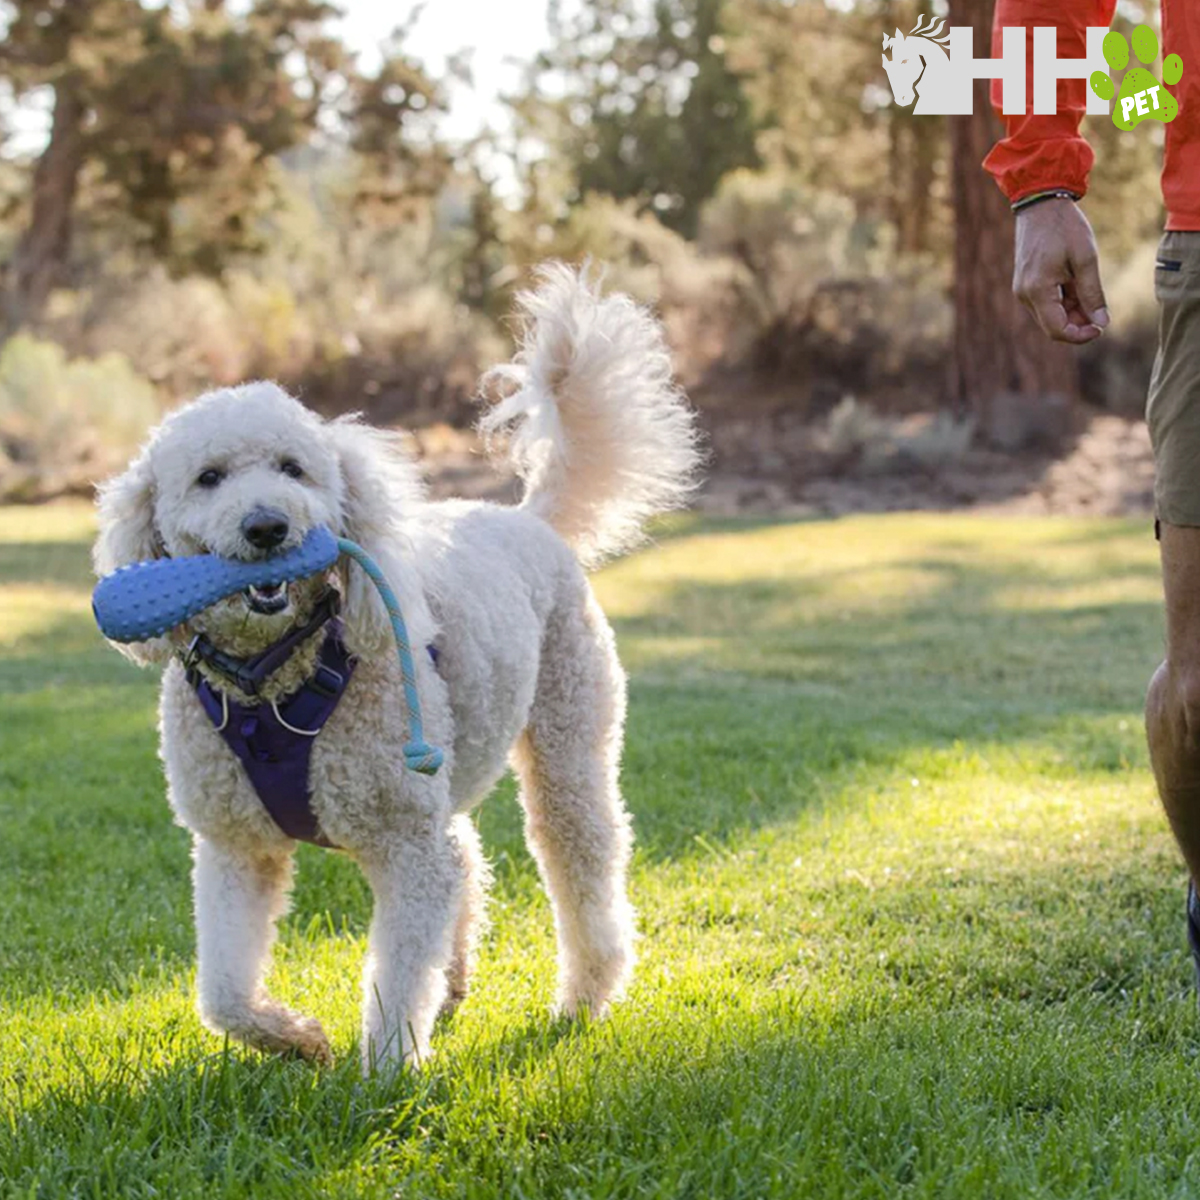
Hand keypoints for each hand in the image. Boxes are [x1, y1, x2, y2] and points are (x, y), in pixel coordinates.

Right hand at [1013, 198, 1108, 343]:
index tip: (1101, 327)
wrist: (1040, 205)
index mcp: (1038, 290)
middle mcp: (1025, 295)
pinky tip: (1075, 283)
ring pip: (1049, 316)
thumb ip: (1092, 294)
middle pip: (1052, 326)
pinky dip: (1063, 302)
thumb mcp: (1085, 259)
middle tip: (1101, 310)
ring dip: (1072, 311)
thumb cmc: (1064, 228)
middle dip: (1078, 324)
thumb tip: (1101, 323)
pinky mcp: (1024, 285)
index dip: (1080, 335)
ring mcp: (1022, 291)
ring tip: (1088, 287)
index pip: (1057, 330)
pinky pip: (1045, 303)